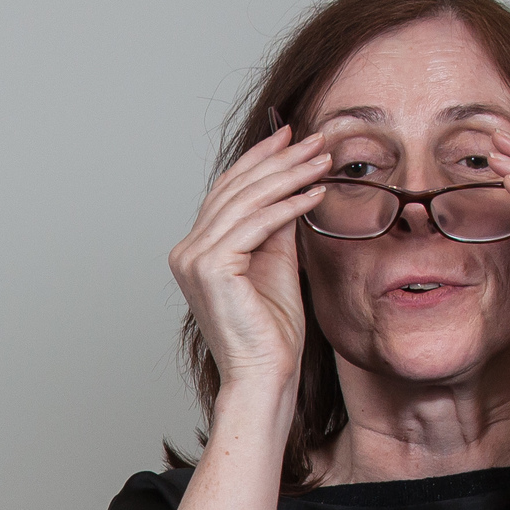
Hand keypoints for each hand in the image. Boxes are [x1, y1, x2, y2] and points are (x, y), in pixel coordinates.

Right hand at [169, 125, 335, 389]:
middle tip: (315, 138)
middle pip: (235, 189)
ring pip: (247, 201)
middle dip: (279, 159)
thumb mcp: (277, 261)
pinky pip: (257, 224)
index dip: (259, 159)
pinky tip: (315, 192)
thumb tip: (293, 182)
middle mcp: (186, 251)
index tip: (290, 134)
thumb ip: (277, 223)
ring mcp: (194, 259)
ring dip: (289, 175)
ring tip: (322, 160)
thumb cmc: (271, 331)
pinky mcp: (212, 268)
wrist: (265, 374)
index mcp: (195, 250)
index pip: (227, 190)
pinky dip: (289, 204)